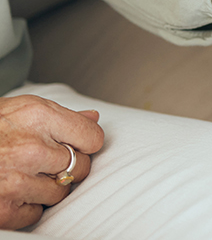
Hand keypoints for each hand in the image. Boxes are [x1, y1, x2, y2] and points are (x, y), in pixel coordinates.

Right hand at [0, 96, 103, 228]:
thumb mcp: (19, 110)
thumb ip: (59, 116)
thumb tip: (92, 118)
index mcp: (37, 116)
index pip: (93, 137)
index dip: (85, 143)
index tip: (75, 145)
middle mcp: (31, 148)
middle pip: (80, 166)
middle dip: (67, 166)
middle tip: (43, 162)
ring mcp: (18, 180)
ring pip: (61, 192)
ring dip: (46, 188)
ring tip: (22, 174)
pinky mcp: (5, 209)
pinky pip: (38, 212)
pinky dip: (27, 206)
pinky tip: (10, 191)